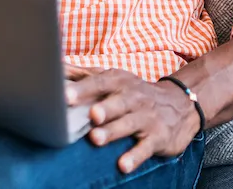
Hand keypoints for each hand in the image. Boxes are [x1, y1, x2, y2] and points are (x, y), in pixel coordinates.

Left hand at [66, 68, 199, 173]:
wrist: (180, 105)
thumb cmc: (133, 92)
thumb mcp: (112, 78)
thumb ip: (82, 75)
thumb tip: (53, 67)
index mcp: (119, 81)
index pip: (99, 83)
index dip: (83, 89)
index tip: (65, 95)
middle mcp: (133, 97)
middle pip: (117, 102)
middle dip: (104, 108)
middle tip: (90, 114)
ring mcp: (147, 118)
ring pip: (128, 125)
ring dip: (113, 132)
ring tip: (96, 139)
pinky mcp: (158, 138)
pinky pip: (146, 148)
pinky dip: (135, 156)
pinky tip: (123, 165)